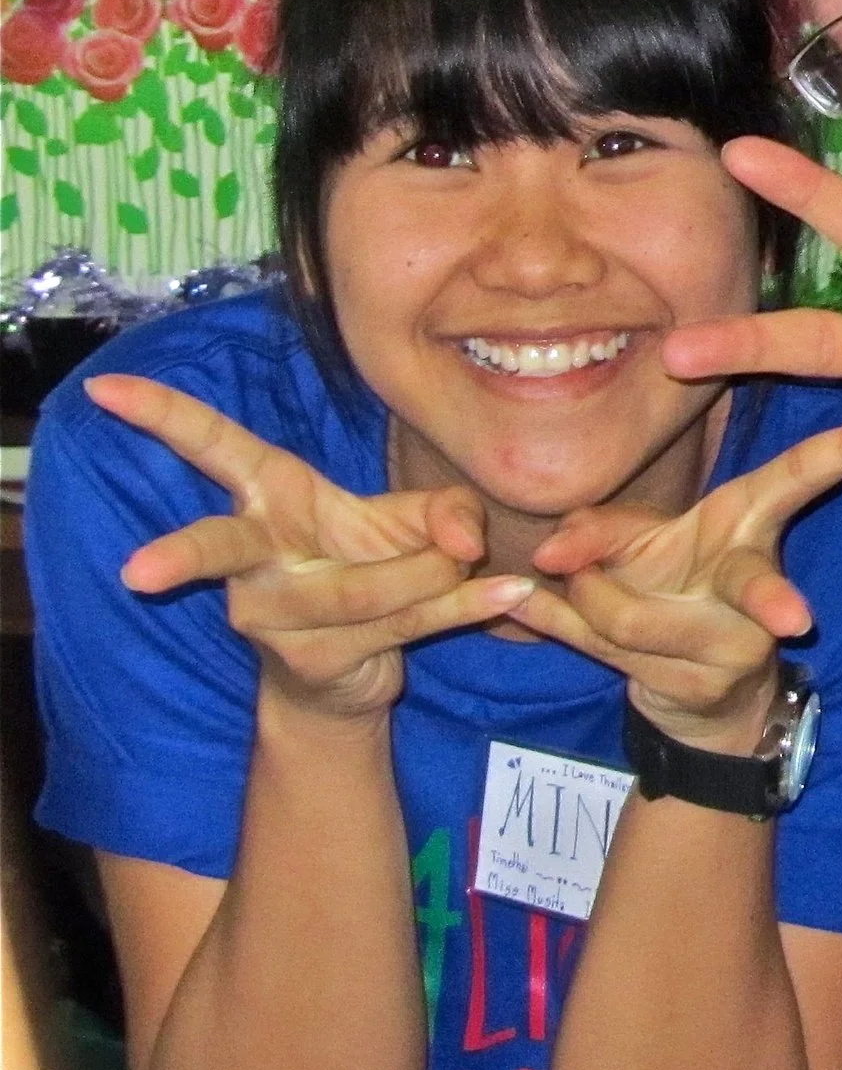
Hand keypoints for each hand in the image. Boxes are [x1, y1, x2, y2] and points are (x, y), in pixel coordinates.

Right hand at [86, 374, 529, 719]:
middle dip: (184, 556)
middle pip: (218, 548)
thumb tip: (460, 533)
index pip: (211, 450)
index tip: (104, 387)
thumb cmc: (368, 570)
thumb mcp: (404, 525)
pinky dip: (466, 606)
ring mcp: (275, 617)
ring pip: (360, 589)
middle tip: (138, 574)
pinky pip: (404, 624)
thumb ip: (440, 509)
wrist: (348, 681)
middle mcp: (256, 561)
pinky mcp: (317, 660)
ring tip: (477, 561)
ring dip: (431, 574)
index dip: (162, 417)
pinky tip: (509, 592)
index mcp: (269, 502)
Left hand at [519, 415, 841, 751]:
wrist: (692, 698)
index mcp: (748, 525)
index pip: (804, 478)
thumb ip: (595, 529)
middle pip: (757, 585)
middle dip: (770, 601)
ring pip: (632, 618)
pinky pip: (606, 650)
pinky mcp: (702, 687)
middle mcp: (755, 584)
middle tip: (794, 619)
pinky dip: (561, 624)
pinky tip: (530, 600)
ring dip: (584, 600)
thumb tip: (550, 553)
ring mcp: (737, 646)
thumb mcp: (634, 541)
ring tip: (577, 589)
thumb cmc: (668, 589)